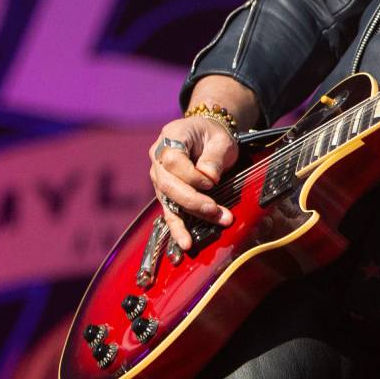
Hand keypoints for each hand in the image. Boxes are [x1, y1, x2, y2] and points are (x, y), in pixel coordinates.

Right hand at [148, 115, 238, 249]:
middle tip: (215, 210)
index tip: (212, 182)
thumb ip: (214, 157)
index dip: (192, 175)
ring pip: (168, 200)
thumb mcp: (221, 140)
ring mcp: (159, 176)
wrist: (207, 136)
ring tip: (204, 231)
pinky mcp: (165, 192)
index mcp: (171, 137)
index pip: (173, 160)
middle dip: (192, 200)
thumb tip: (209, 178)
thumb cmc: (214, 136)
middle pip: (167, 183)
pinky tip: (185, 243)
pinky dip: (177, 228)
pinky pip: (169, 211)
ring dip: (189, 216)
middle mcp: (158, 157)